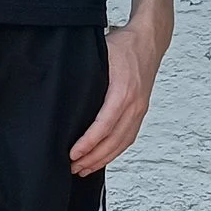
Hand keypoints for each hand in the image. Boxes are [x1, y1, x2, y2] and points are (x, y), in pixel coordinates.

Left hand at [70, 19, 167, 176]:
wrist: (149, 41)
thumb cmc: (124, 45)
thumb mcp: (101, 54)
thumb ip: (86, 74)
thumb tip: (61, 88)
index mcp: (122, 92)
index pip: (104, 126)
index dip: (88, 144)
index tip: (73, 154)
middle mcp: (134, 104)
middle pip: (113, 141)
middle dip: (92, 158)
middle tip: (73, 167)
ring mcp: (139, 109)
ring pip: (122, 143)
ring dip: (103, 159)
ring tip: (84, 169)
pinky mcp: (141, 111)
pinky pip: (129, 137)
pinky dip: (115, 152)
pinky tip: (102, 158)